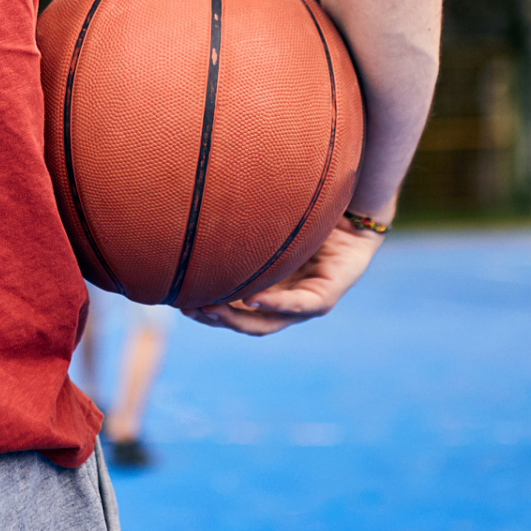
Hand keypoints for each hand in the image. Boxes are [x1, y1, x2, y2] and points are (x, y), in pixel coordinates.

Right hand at [182, 217, 382, 335]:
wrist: (352, 209)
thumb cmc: (307, 212)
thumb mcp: (265, 225)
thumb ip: (239, 229)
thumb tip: (194, 214)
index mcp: (268, 288)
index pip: (233, 309)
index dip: (207, 310)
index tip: (178, 300)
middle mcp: (284, 300)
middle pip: (245, 321)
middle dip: (215, 319)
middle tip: (187, 308)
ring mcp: (304, 303)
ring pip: (266, 321)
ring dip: (237, 318)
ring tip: (210, 309)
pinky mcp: (325, 297)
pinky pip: (298, 306)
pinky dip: (275, 304)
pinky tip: (253, 299)